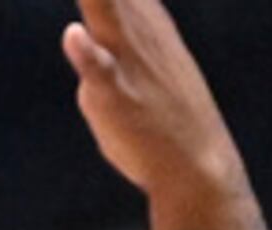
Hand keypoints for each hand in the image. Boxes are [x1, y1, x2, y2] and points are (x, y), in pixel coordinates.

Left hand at [63, 0, 248, 207]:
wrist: (198, 171)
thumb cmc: (168, 125)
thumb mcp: (143, 68)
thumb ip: (107, 48)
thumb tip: (77, 36)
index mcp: (147, 19)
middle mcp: (138, 31)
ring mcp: (128, 62)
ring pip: (106, 10)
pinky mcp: (115, 96)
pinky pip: (99, 70)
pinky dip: (87, 55)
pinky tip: (73, 36)